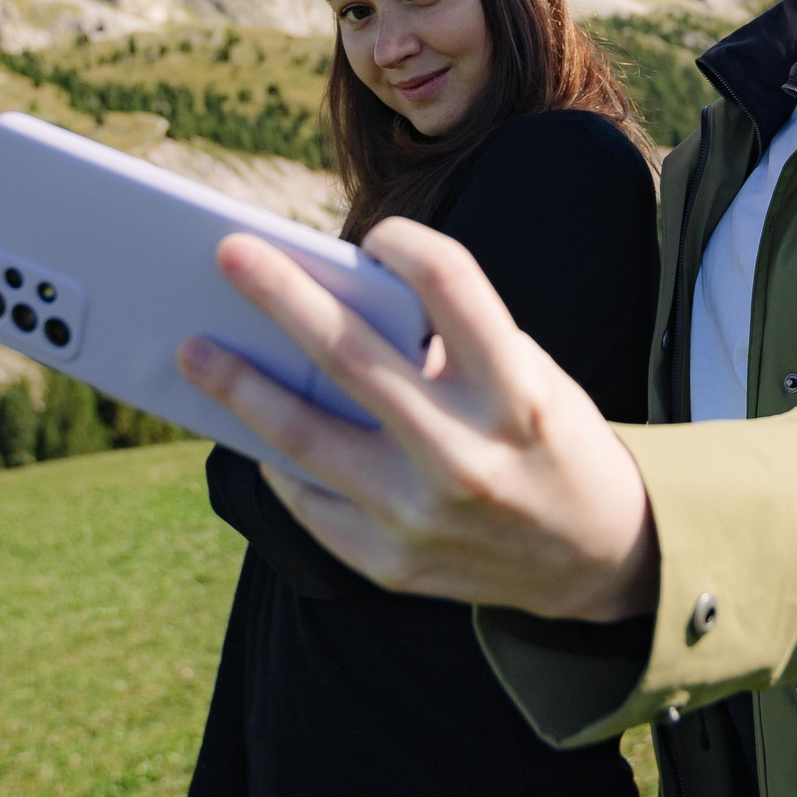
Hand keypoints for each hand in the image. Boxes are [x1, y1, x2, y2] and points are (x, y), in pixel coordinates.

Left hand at [178, 218, 659, 622]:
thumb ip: (446, 344)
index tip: (376, 232)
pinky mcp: (391, 564)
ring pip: (305, 440)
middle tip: (227, 253)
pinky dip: (278, 459)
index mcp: (515, 392)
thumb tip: (328, 306)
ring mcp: (422, 517)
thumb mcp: (526, 376)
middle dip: (281, 297)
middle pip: (352, 357)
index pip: (451, 286)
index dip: (408, 244)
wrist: (601, 558)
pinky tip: (250, 427)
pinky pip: (311, 502)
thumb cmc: (546, 438)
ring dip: (241, 387)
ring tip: (194, 349)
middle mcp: (467, 455)